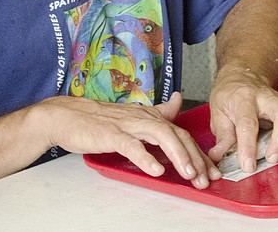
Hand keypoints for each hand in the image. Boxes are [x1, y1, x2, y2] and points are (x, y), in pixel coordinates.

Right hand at [38, 92, 220, 187]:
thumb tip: (179, 100)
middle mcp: (143, 118)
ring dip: (178, 155)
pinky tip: (156, 170)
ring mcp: (127, 125)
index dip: (198, 152)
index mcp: (149, 116)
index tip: (211, 170)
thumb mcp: (134, 115)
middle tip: (206, 178)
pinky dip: (145, 158)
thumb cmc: (99, 120)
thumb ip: (158, 111)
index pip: (181, 133)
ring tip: (189, 174)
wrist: (67, 116)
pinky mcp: (111, 135)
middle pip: (176, 135)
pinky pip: (131, 146)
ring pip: (160, 136)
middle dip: (194, 157)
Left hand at [206, 67, 277, 172]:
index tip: (248, 165)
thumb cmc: (230, 96)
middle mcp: (266, 97)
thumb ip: (222, 137)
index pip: (248, 123)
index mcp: (242, 99)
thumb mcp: (217, 114)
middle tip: (272, 158)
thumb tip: (219, 157)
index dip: (248, 147)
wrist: (241, 77)